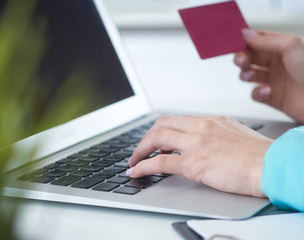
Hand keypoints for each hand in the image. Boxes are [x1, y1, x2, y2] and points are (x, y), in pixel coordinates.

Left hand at [128, 115, 272, 196]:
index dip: (159, 130)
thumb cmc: (259, 155)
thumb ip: (216, 134)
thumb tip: (204, 141)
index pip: (176, 120)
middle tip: (140, 150)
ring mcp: (197, 144)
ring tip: (134, 161)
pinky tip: (137, 172)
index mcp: (210, 121)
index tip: (153, 140)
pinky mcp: (195, 163)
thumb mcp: (235, 134)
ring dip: (139, 150)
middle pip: (161, 125)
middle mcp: (201, 127)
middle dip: (145, 138)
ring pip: (156, 139)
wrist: (273, 165)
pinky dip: (143, 166)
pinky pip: (160, 162)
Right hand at [234, 29, 303, 122]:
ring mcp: (274, 80)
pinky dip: (257, 92)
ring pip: (249, 74)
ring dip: (246, 74)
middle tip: (241, 60)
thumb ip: (266, 41)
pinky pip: (255, 94)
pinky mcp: (272, 97)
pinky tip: (266, 91)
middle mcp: (278, 63)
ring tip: (251, 76)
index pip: (259, 40)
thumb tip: (246, 35)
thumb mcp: (291, 47)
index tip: (235, 42)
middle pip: (251, 57)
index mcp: (283, 48)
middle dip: (242, 58)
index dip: (246, 40)